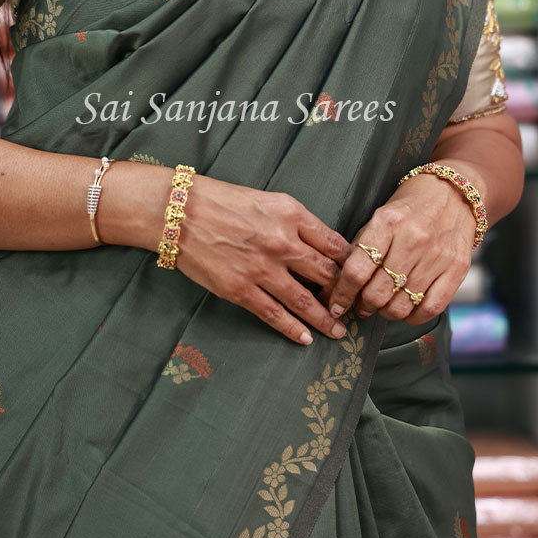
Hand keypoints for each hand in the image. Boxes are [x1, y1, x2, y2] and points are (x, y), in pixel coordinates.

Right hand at [175, 174, 351, 344]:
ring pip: (305, 301)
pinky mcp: (240, 289)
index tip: (358, 276)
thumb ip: (295, 221)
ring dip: (326, 319)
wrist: (179, 211)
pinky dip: (293, 329)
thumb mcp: (267, 199)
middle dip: (345, 294)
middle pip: (327, 274)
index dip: (351, 264)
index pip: (336, 244)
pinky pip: (274, 315)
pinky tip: (306, 338)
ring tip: (339, 332)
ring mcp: (262, 269)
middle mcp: (282, 242)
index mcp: (291, 214)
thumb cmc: (221, 200)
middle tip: (354, 307)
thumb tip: (320, 246)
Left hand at [318, 172, 475, 324]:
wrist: (454, 192)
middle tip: (362, 304)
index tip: (336, 306)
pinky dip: (413, 317)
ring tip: (383, 306)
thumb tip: (338, 284)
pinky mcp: (457, 269)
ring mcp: (437, 256)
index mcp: (387, 223)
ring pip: (402, 305)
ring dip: (386, 312)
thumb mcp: (379, 216)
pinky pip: (431, 308)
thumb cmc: (409, 206)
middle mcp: (413, 240)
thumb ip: (361, 247)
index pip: (357, 270)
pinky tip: (406, 310)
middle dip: (364, 305)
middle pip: (377, 292)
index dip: (342, 294)